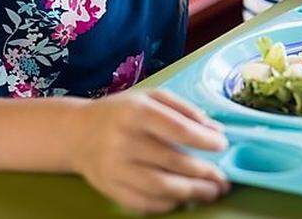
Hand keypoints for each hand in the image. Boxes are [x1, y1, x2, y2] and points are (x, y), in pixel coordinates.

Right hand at [69, 89, 229, 213]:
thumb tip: (215, 130)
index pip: (177, 129)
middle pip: (172, 161)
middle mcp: (124, 140)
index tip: (222, 145)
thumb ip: (184, 109)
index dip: (204, 140)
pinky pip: (144, 202)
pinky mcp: (110, 189)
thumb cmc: (122, 112)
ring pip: (160, 186)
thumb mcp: (151, 97)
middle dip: (205, 172)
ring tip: (212, 192)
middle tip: (224, 178)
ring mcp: (115, 168)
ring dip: (192, 192)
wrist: (77, 133)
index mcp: (136, 112)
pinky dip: (168, 203)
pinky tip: (184, 198)